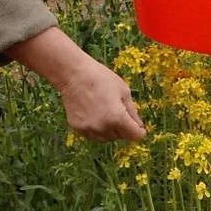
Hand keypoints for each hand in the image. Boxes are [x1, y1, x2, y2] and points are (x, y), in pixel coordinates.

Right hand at [5, 27, 144, 143]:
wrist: (70, 72)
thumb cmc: (101, 77)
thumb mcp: (122, 89)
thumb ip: (132, 110)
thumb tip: (140, 128)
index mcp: (116, 116)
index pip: (136, 136)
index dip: (139, 131)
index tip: (138, 127)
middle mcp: (102, 126)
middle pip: (120, 137)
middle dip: (122, 126)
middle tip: (115, 106)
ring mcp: (88, 130)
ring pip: (106, 138)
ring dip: (109, 128)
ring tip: (103, 107)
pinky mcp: (77, 129)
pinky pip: (93, 135)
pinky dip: (96, 127)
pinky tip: (92, 110)